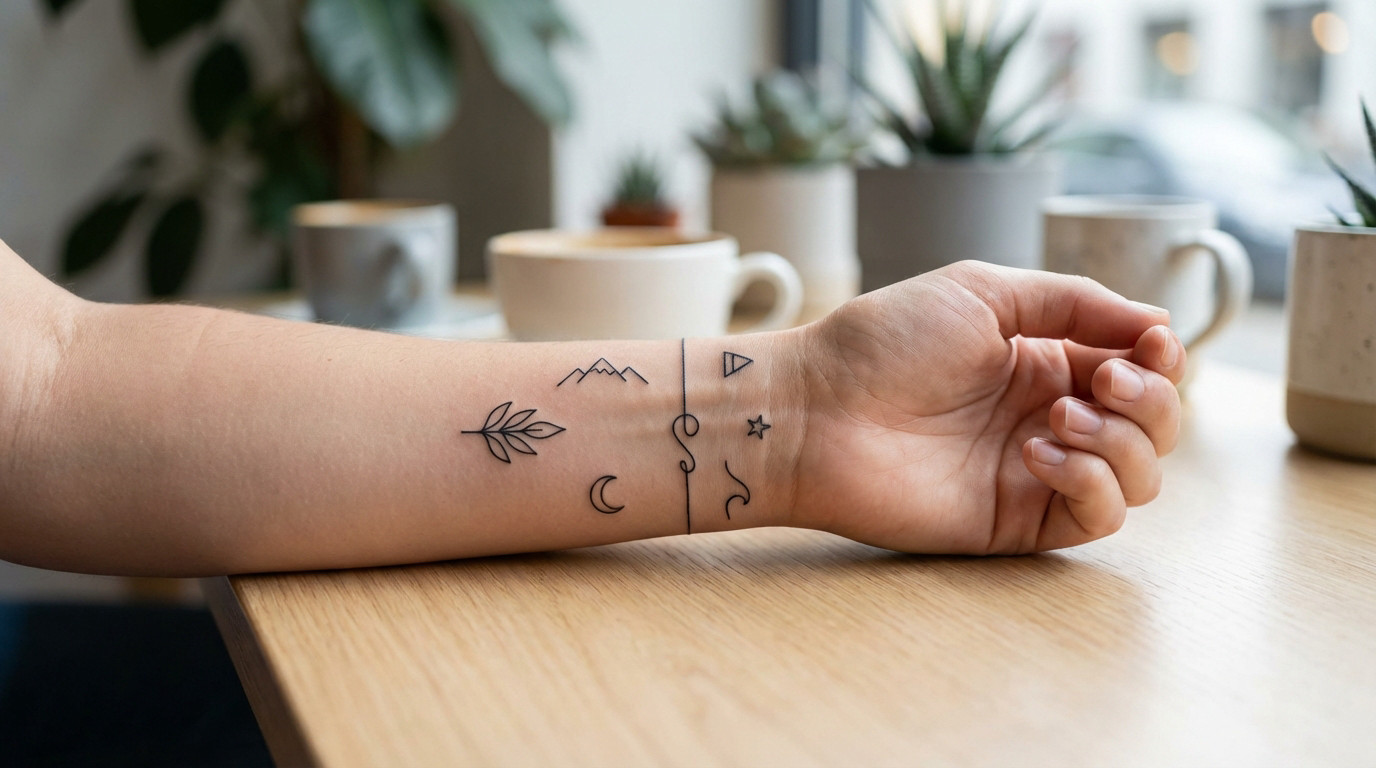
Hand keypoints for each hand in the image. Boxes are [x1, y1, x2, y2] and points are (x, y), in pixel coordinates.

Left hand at [793, 261, 1184, 553]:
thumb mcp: (984, 292)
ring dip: (1123, 443)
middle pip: (1155, 425)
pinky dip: (1091, 485)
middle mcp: (1047, 417)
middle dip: (1152, 400)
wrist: (815, 408)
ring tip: (1057, 419)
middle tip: (1101, 383)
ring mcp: (1035, 472)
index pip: (1140, 367)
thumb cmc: (882, 342)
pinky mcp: (1015, 521)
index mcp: (1043, 360)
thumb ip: (1075, 302)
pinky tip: (1036, 455)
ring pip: (1140, 477)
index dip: (1163, 357)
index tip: (1152, 341)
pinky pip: (1097, 518)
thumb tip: (1160, 322)